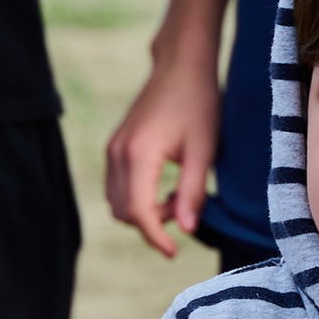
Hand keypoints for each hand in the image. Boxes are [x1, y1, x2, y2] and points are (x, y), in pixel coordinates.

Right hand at [104, 46, 221, 258]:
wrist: (181, 66)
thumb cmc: (199, 103)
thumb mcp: (205, 150)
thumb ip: (194, 192)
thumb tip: (187, 231)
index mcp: (140, 154)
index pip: (138, 212)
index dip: (156, 238)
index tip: (173, 252)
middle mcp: (118, 153)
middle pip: (123, 212)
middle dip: (153, 222)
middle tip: (186, 206)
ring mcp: (113, 149)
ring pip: (117, 202)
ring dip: (145, 211)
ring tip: (178, 194)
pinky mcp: (115, 146)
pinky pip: (118, 187)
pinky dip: (138, 197)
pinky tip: (166, 185)